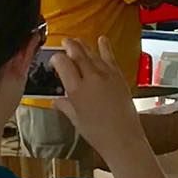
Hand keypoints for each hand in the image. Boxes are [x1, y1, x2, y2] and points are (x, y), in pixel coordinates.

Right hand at [51, 37, 148, 164]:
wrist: (123, 137)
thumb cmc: (97, 133)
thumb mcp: (76, 119)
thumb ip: (66, 106)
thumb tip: (56, 100)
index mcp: (76, 89)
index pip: (63, 64)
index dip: (56, 58)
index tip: (54, 59)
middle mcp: (91, 78)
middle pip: (78, 54)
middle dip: (69, 46)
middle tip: (64, 42)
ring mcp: (107, 75)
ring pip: (93, 54)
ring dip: (84, 45)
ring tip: (76, 40)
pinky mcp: (119, 76)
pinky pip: (110, 57)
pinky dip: (105, 47)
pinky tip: (101, 39)